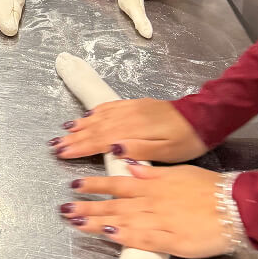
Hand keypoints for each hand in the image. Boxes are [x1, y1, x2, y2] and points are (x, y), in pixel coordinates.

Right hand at [51, 98, 206, 162]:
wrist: (202, 116)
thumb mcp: (167, 152)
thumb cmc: (186, 140)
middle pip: (96, 127)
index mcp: (134, 131)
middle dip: (74, 137)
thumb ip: (139, 150)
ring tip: (64, 130)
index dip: (80, 147)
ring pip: (100, 116)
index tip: (63, 153)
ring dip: (81, 124)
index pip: (100, 140)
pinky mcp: (136, 104)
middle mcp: (128, 117)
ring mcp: (131, 109)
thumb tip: (112, 149)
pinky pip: (110, 106)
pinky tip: (87, 115)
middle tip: (56, 145)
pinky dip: (95, 111)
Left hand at [60, 164, 229, 257]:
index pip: (117, 183)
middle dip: (88, 206)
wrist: (235, 206)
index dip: (95, 185)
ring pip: (123, 221)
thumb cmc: (207, 188)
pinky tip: (108, 236)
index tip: (75, 185)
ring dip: (98, 222)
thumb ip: (151, 172)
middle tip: (64, 208)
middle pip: (114, 204)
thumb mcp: (178, 172)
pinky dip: (125, 237)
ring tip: (76, 222)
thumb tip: (128, 165)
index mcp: (153, 183)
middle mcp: (152, 201)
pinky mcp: (172, 241)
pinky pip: (144, 239)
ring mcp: (160, 221)